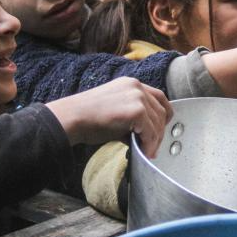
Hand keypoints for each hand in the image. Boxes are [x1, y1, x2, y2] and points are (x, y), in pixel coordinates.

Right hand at [45, 77, 172, 156]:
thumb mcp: (115, 110)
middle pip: (161, 110)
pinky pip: (150, 131)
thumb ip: (132, 117)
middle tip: (154, 146)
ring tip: (148, 152)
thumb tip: (144, 135)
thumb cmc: (88, 117)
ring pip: (157, 122)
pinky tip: (144, 152)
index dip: (163, 115)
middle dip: (159, 131)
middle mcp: (137, 87)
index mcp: (131, 84)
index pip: (159, 97)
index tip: (160, 129)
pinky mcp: (136, 111)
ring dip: (155, 140)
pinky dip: (150, 144)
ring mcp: (137, 97)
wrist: (72, 118)